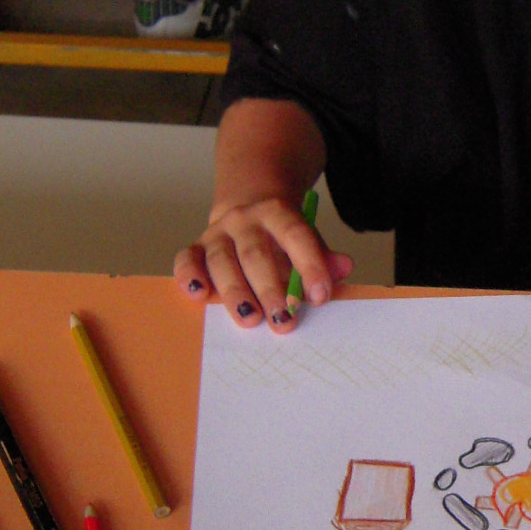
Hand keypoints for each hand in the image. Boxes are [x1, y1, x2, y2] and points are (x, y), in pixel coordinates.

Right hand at [174, 198, 353, 333]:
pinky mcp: (196, 248)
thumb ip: (323, 255)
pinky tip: (199, 295)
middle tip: (284, 320)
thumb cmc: (283, 235)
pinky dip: (189, 276)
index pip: (295, 235)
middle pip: (255, 253)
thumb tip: (344, 268)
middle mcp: (244, 220)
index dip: (309, 265)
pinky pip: (187, 260)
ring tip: (251, 319)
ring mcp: (217, 233)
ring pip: (222, 261)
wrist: (250, 209)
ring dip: (235, 292)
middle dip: (270, 289)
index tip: (320, 297)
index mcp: (277, 211)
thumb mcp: (307, 237)